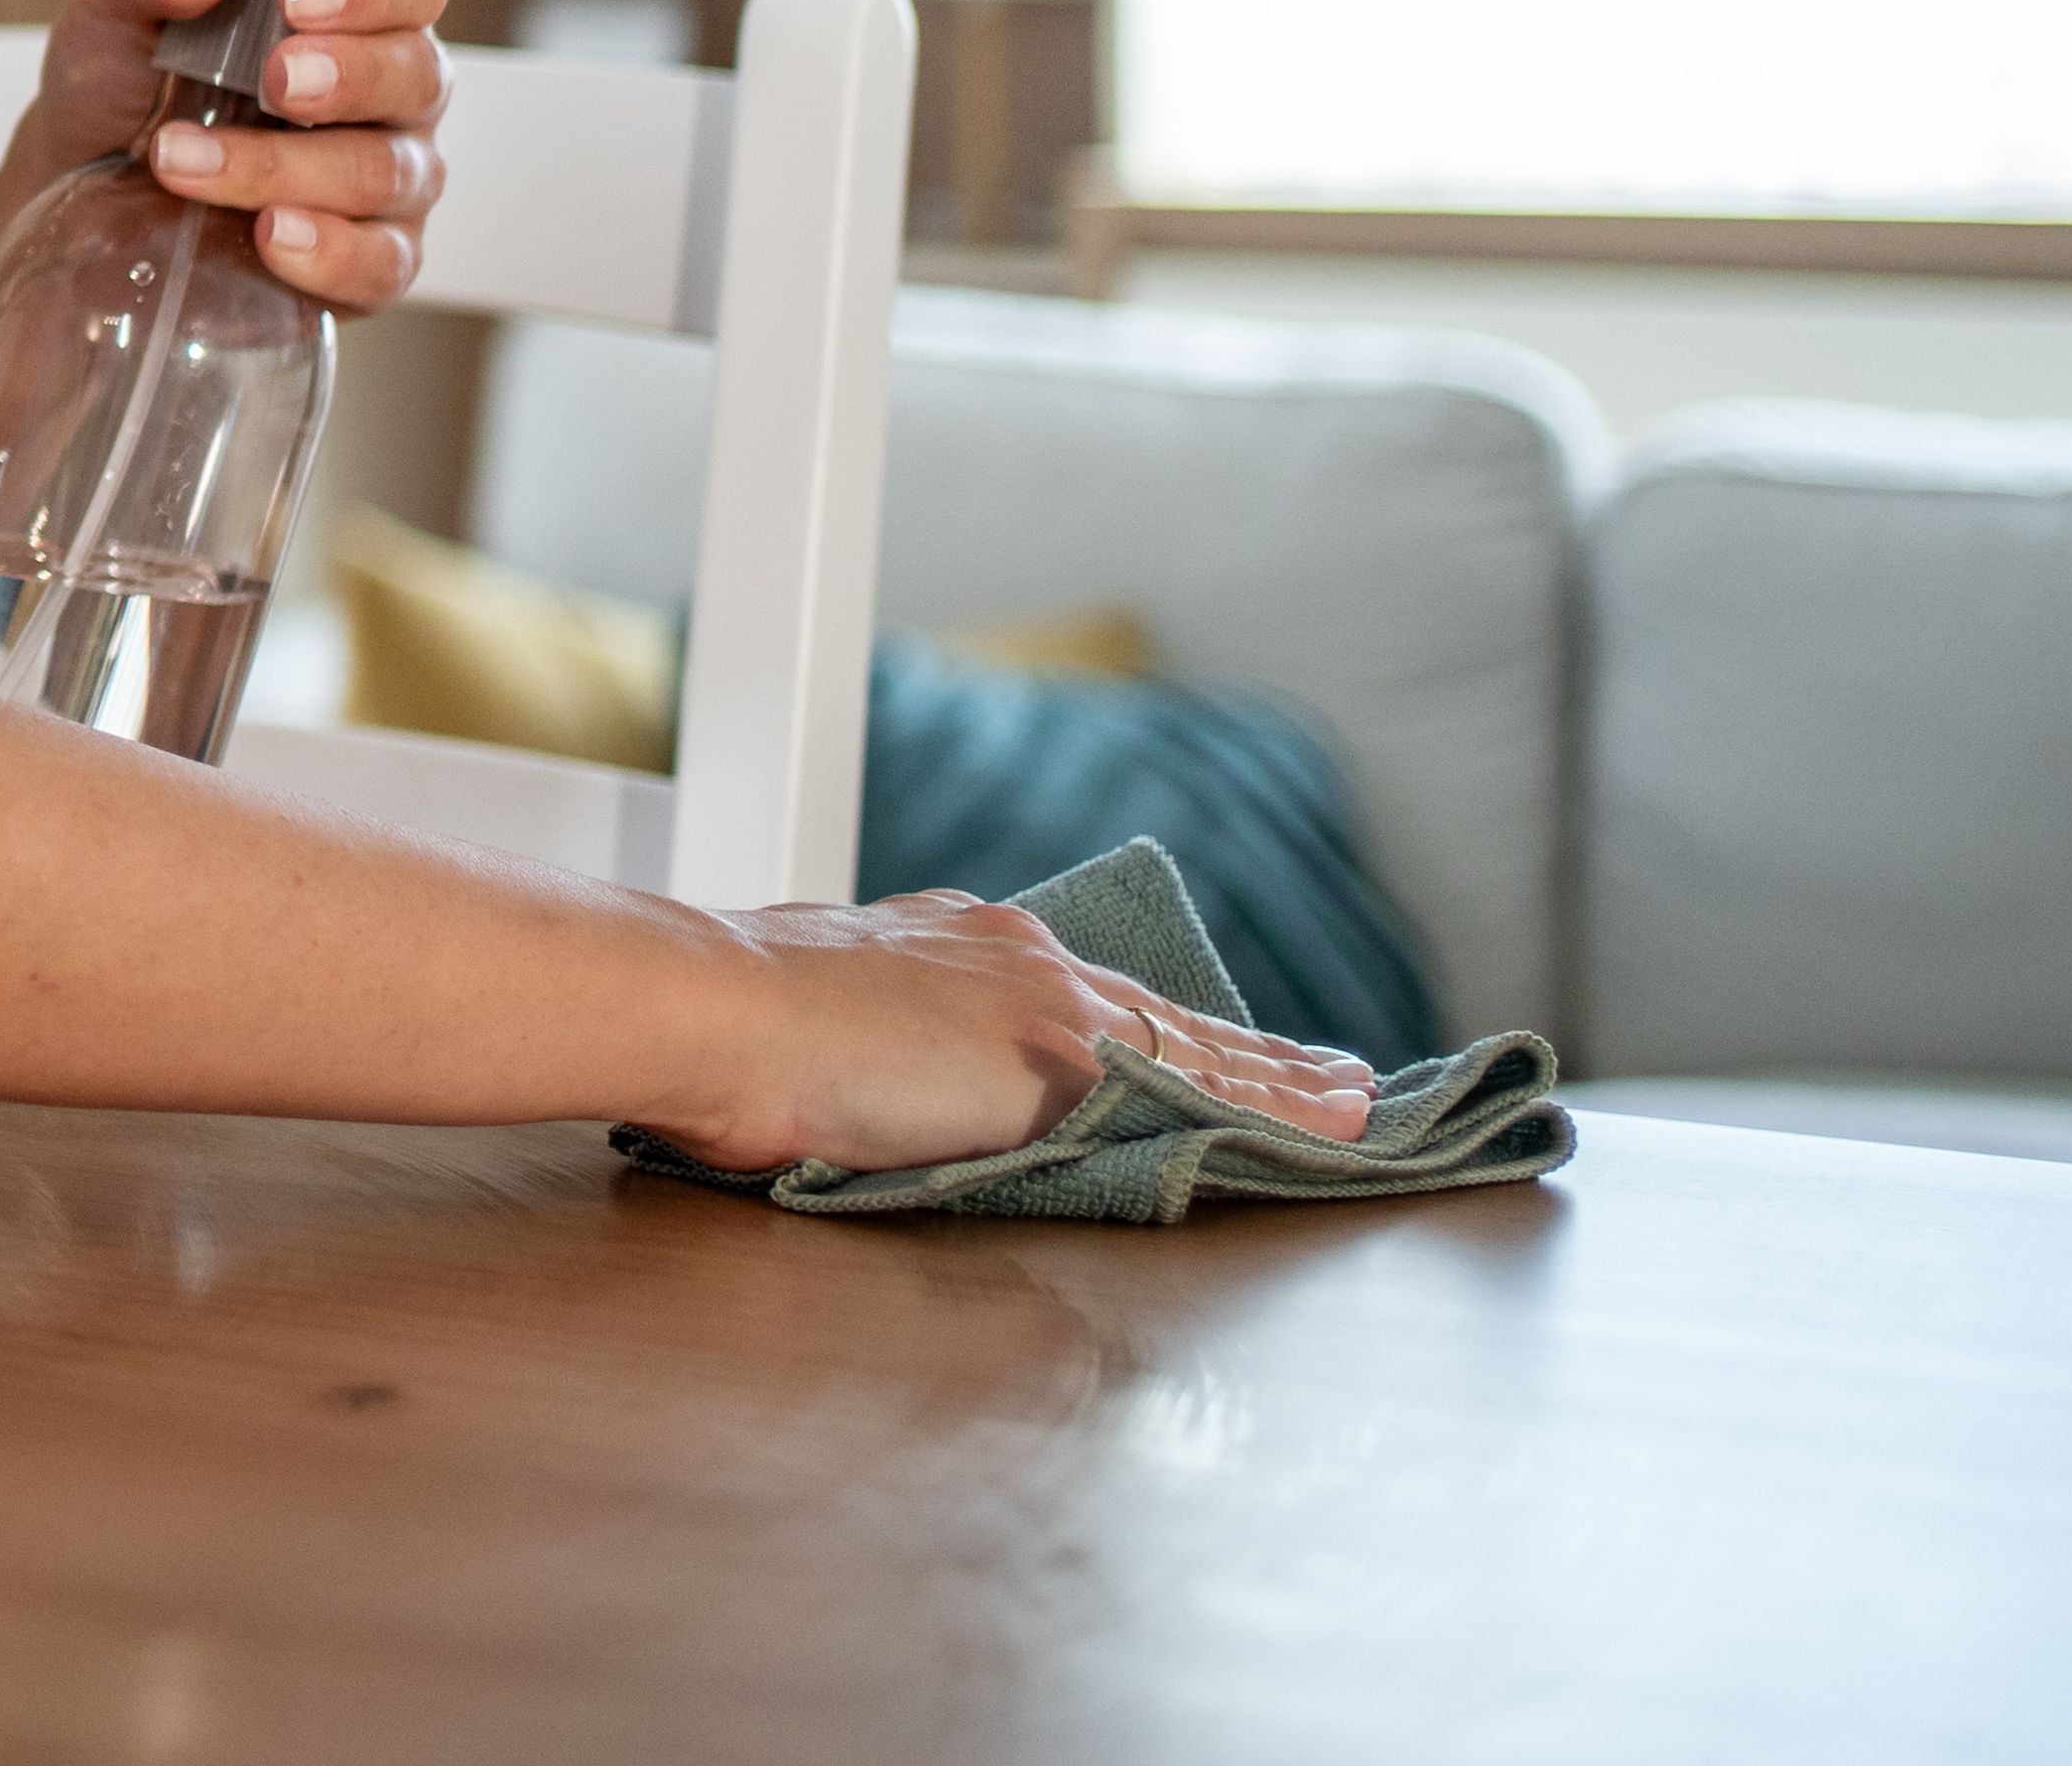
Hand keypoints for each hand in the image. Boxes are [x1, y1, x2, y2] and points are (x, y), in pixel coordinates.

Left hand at [20, 0, 451, 316]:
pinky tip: (272, 237)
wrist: (84, 178)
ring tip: (186, 160)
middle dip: (347, 75)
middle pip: (416, 75)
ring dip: (285, 166)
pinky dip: (329, 252)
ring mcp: (390, 182)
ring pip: (385, 172)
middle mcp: (391, 93)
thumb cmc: (127, 75)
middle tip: (274, 79)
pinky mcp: (368, 263)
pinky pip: (382, 263)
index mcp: (355, 11)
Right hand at [662, 891, 1382, 1171]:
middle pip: (1159, 1015)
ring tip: (1359, 1106)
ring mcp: (1045, 1007)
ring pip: (1195, 1046)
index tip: (1210, 1046)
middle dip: (1247, 1053)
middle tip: (1335, 1078)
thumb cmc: (733, 1033)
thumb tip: (854, 1086)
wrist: (713, 1012)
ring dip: (1281, 1082)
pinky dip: (1275, 1105)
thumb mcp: (819, 1030)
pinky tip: (1334, 1124)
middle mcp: (1014, 961)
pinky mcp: (1067, 1060)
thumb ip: (867, 1045)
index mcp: (954, 947)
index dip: (1155, 1029)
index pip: (1086, 997)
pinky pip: (1201, 1082)